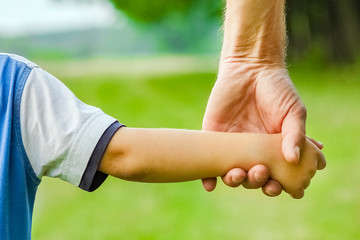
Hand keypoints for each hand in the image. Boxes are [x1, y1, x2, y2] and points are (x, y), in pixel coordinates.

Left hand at [202, 60, 317, 197]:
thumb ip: (294, 135)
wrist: (251, 67)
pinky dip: (208, 176)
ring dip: (234, 180)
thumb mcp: (293, 112)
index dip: (274, 186)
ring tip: (237, 175)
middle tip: (259, 172)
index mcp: (271, 150)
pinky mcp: (213, 136)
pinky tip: (210, 185)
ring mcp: (231, 145)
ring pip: (230, 173)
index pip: (273, 176)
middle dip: (255, 181)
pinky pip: (209, 160)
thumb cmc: (277, 90)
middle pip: (252, 178)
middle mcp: (251, 152)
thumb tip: (294, 159)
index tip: (276, 187)